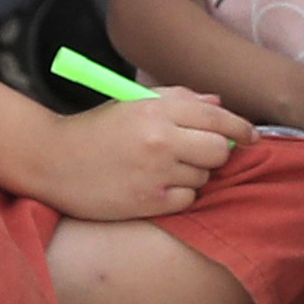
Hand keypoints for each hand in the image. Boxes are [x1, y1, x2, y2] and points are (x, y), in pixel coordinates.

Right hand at [32, 88, 247, 223]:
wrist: (53, 161)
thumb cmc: (96, 130)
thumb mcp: (133, 104)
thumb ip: (179, 100)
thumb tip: (219, 106)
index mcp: (157, 110)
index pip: (218, 118)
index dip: (241, 127)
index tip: (250, 136)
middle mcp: (161, 140)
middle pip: (220, 150)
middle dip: (215, 153)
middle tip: (196, 154)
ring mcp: (156, 174)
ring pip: (204, 178)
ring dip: (192, 176)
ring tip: (162, 170)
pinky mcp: (150, 203)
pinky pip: (188, 201)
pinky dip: (178, 196)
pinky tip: (154, 188)